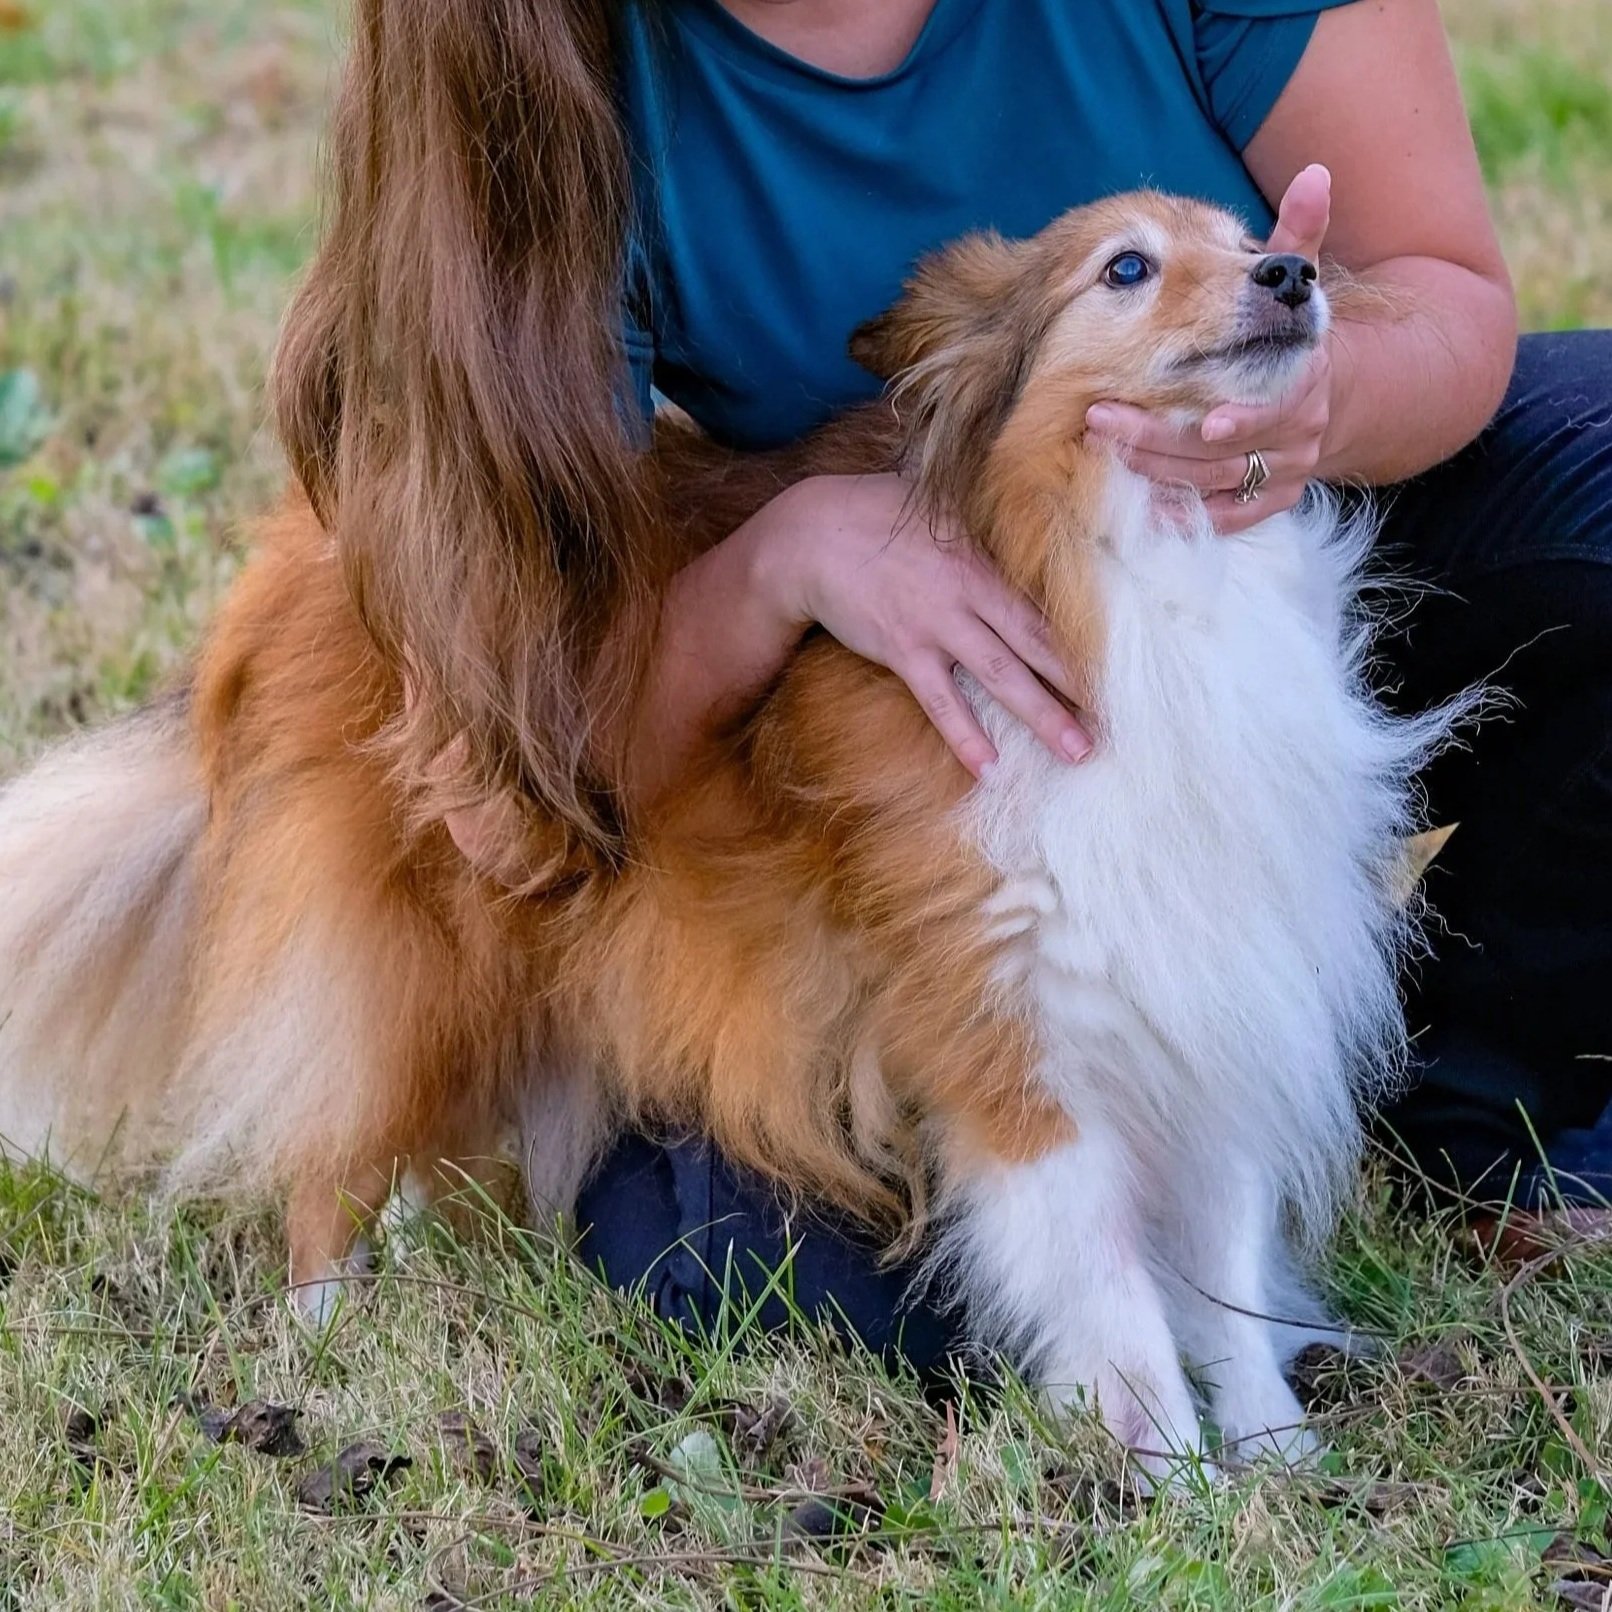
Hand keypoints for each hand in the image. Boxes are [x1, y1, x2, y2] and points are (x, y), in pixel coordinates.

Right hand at [763, 473, 1092, 777]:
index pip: (1049, 599)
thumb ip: (983, 519)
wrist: (811, 535)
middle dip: (1082, 682)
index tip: (1129, 662)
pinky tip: (989, 767)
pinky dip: (965, 735)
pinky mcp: (903, 649)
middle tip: (1122, 718)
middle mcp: (971, 590)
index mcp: (987, 554)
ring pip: (1002, 675)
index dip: (1090, 632)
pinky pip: (941, 701)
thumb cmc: (876, 514)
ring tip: (1077, 752)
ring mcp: (937, 623)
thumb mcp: (939, 502)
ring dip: (1043, 715)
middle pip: (1039, 642)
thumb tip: (1026, 506)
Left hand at [1084, 164, 1336, 534]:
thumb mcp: (1295, 285)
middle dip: (1160, 436)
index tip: (1200, 417)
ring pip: (1212, 485)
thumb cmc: (1290, 332)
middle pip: (1224, 450)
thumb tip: (1316, 172)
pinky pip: (1223, 518)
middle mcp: (1298, 432)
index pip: (1269, 405)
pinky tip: (1138, 504)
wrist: (1328, 393)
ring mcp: (1281, 472)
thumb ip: (1295, 238)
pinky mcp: (1265, 502)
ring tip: (1101, 449)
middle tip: (1099, 416)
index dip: (1236, 416)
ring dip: (1155, 471)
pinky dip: (1184, 514)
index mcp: (1307, 377)